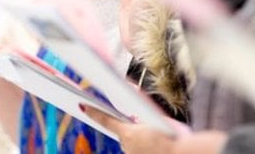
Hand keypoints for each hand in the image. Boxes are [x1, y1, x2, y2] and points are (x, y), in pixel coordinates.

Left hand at [83, 105, 226, 153]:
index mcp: (128, 132)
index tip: (83, 106)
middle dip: (132, 129)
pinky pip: (137, 150)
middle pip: (123, 132)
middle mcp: (126, 145)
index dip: (94, 113)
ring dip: (140, 140)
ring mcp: (131, 153)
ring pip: (131, 143)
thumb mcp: (158, 119)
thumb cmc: (170, 137)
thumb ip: (145, 116)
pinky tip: (156, 147)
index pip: (107, 121)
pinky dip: (144, 148)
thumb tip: (138, 111)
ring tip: (157, 140)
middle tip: (148, 129)